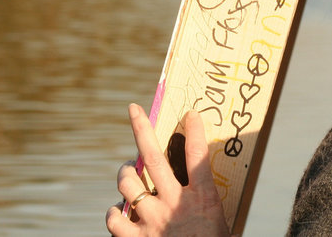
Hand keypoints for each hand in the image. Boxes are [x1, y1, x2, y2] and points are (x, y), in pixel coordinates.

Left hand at [105, 104, 227, 236]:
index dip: (195, 130)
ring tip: (129, 170)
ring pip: (128, 182)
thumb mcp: (217, 221)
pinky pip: (114, 217)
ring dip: (126, 172)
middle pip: (155, 157)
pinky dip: (114, 211)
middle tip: (133, 110)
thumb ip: (202, 202)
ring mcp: (152, 220)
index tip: (190, 114)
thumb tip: (193, 185)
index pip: (198, 155)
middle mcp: (175, 204)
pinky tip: (119, 211)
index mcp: (203, 199)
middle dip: (141, 129)